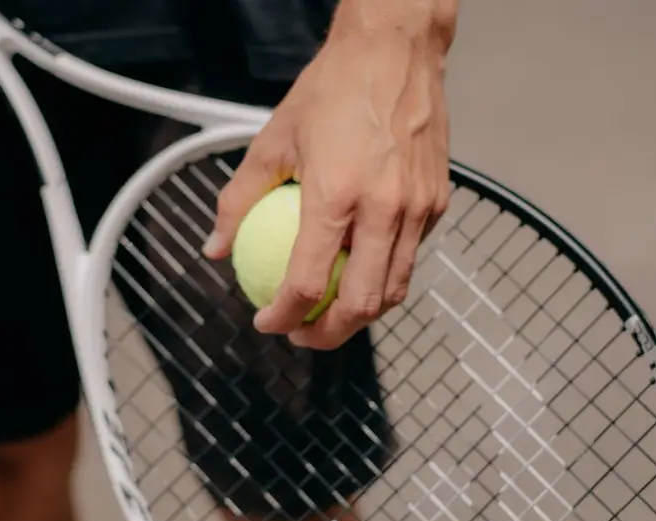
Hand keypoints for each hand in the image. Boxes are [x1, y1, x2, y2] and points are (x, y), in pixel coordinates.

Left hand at [203, 0, 456, 349]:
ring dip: (361, 315)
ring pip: (394, 289)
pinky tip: (360, 269)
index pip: (308, 283)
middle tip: (302, 333)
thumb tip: (217, 246)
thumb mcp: (272, 140)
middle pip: (360, 304)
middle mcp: (384, 208)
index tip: (268, 322)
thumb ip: (240, 200)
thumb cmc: (334, 89)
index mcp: (337, 195)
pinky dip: (385, 276)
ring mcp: (418, 208)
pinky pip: (412, 256)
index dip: (283, 316)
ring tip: (331, 312)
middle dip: (327, 335)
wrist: (395, 51)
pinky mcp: (438, 202)